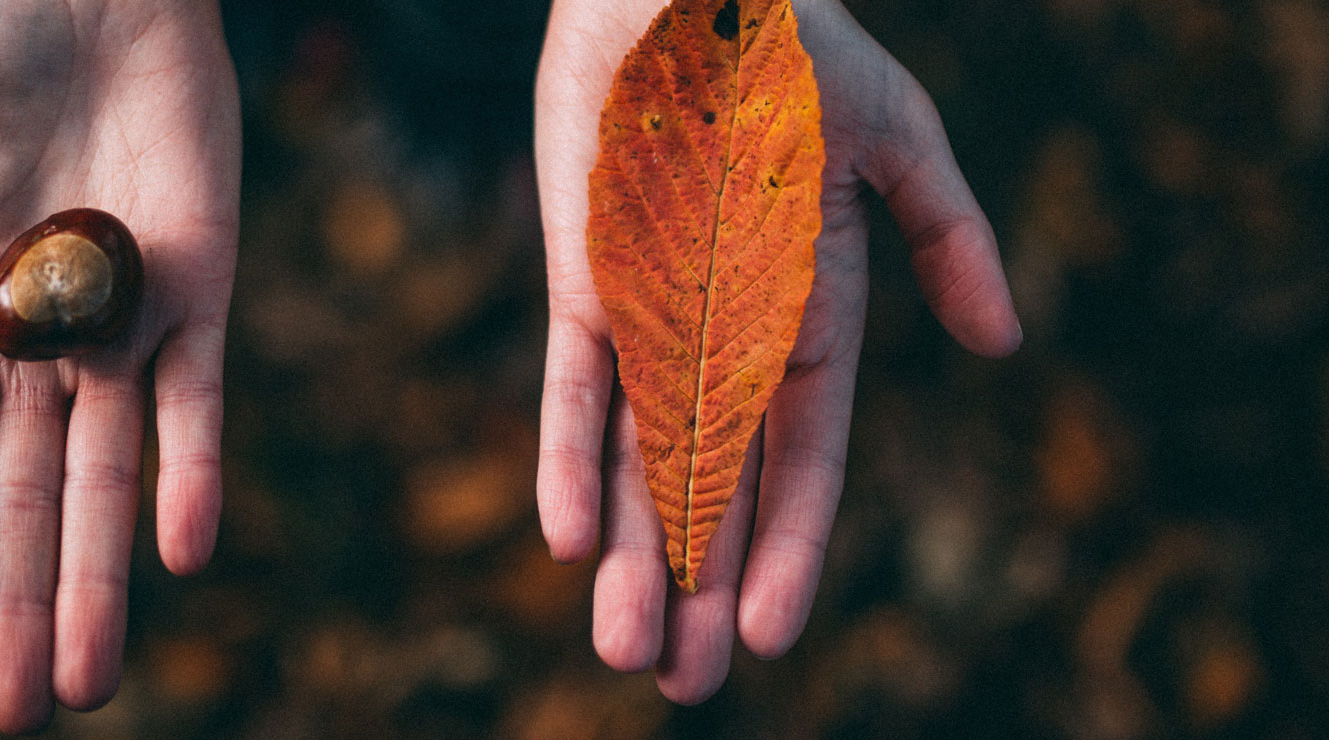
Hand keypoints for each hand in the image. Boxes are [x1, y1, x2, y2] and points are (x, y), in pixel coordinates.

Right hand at [0, 0, 237, 729]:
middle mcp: (40, 341)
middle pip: (29, 496)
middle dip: (23, 599)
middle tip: (18, 708)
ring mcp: (122, 323)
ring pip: (110, 475)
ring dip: (98, 576)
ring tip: (86, 677)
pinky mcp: (200, 288)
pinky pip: (198, 396)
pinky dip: (192, 471)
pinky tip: (180, 554)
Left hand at [533, 0, 1019, 702]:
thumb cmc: (800, 54)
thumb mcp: (899, 144)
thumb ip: (949, 240)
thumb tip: (1008, 340)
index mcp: (808, 320)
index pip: (801, 459)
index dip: (791, 547)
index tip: (775, 636)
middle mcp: (722, 339)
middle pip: (712, 486)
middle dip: (700, 585)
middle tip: (683, 685)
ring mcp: (650, 318)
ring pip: (636, 458)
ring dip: (631, 554)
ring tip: (625, 648)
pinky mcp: (583, 283)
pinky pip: (574, 385)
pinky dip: (565, 455)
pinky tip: (567, 538)